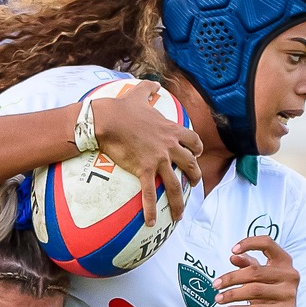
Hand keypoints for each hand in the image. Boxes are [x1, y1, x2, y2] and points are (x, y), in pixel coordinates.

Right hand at [91, 80, 200, 226]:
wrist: (108, 120)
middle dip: (195, 175)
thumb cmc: (122, 107)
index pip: (193, 141)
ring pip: (176, 183)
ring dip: (179, 200)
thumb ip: (148, 88)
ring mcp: (158, 159)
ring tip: (179, 213)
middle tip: (194, 183)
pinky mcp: (144, 169)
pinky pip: (150, 193)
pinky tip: (151, 222)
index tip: (195, 154)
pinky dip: (151, 210)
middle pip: (191, 163)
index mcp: (171, 130)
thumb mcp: (139, 93)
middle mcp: (170, 146)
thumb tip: (153, 83)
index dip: (197, 149)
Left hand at [216, 235, 303, 306]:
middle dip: (231, 278)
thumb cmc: (270, 295)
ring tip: (218, 299)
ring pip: (254, 290)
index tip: (232, 250)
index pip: (268, 243)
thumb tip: (233, 257)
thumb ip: (248, 266)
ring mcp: (289, 294)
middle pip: (255, 271)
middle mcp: (290, 275)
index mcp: (284, 262)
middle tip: (215, 284)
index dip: (249, 243)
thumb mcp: (260, 278)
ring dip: (232, 294)